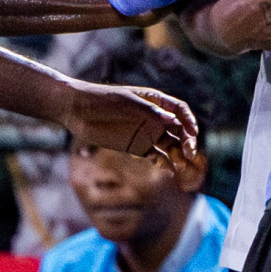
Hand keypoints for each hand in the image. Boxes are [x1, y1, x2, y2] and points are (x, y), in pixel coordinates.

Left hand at [60, 80, 197, 168]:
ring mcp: (147, 133)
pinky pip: (157, 156)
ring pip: (170, 145)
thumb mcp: (126, 103)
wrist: (78, 112)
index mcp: (155, 101)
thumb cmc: (103, 100)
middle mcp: (155, 118)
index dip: (189, 121)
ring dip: (178, 155)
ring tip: (180, 166)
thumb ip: (149, 112)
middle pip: (179, 130)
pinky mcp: (138, 148)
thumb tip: (173, 120)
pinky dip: (165, 163)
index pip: (179, 110)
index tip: (192, 133)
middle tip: (189, 153)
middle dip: (187, 141)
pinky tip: (169, 170)